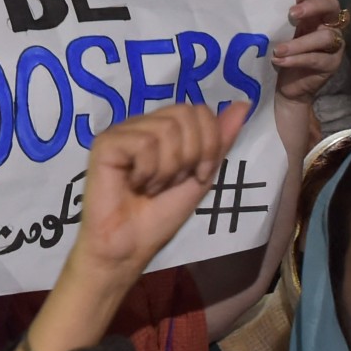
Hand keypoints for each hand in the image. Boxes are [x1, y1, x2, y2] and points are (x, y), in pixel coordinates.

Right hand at [70, 103, 249, 282]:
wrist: (130, 247)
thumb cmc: (159, 217)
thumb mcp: (201, 178)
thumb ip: (219, 142)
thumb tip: (244, 104)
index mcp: (162, 128)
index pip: (199, 111)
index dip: (209, 144)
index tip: (199, 176)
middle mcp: (142, 124)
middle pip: (185, 114)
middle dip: (191, 156)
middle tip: (171, 182)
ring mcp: (122, 131)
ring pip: (167, 129)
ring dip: (168, 169)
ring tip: (152, 187)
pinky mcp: (106, 143)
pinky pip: (144, 143)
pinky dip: (149, 171)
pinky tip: (135, 185)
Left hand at [271, 0, 343, 107]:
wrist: (283, 87)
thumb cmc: (279, 54)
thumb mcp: (278, 34)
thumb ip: (278, 20)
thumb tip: (262, 6)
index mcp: (311, 12)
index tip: (282, 2)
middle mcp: (327, 24)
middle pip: (331, 4)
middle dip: (313, 6)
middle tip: (292, 14)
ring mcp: (333, 44)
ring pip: (325, 36)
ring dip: (299, 43)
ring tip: (278, 50)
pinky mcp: (332, 64)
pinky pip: (317, 59)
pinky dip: (297, 59)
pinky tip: (280, 61)